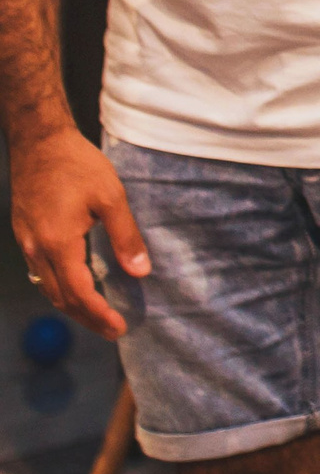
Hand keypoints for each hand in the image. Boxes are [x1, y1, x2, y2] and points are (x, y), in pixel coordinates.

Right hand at [8, 126, 148, 336]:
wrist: (39, 143)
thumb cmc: (78, 165)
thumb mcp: (111, 197)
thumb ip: (125, 237)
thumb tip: (141, 271)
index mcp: (59, 244)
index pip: (78, 292)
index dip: (98, 314)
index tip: (119, 327)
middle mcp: (38, 250)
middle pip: (60, 298)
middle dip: (87, 318)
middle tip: (112, 330)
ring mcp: (27, 243)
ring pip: (48, 288)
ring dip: (72, 306)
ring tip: (97, 316)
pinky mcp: (25, 235)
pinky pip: (42, 273)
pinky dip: (60, 288)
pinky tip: (76, 287)